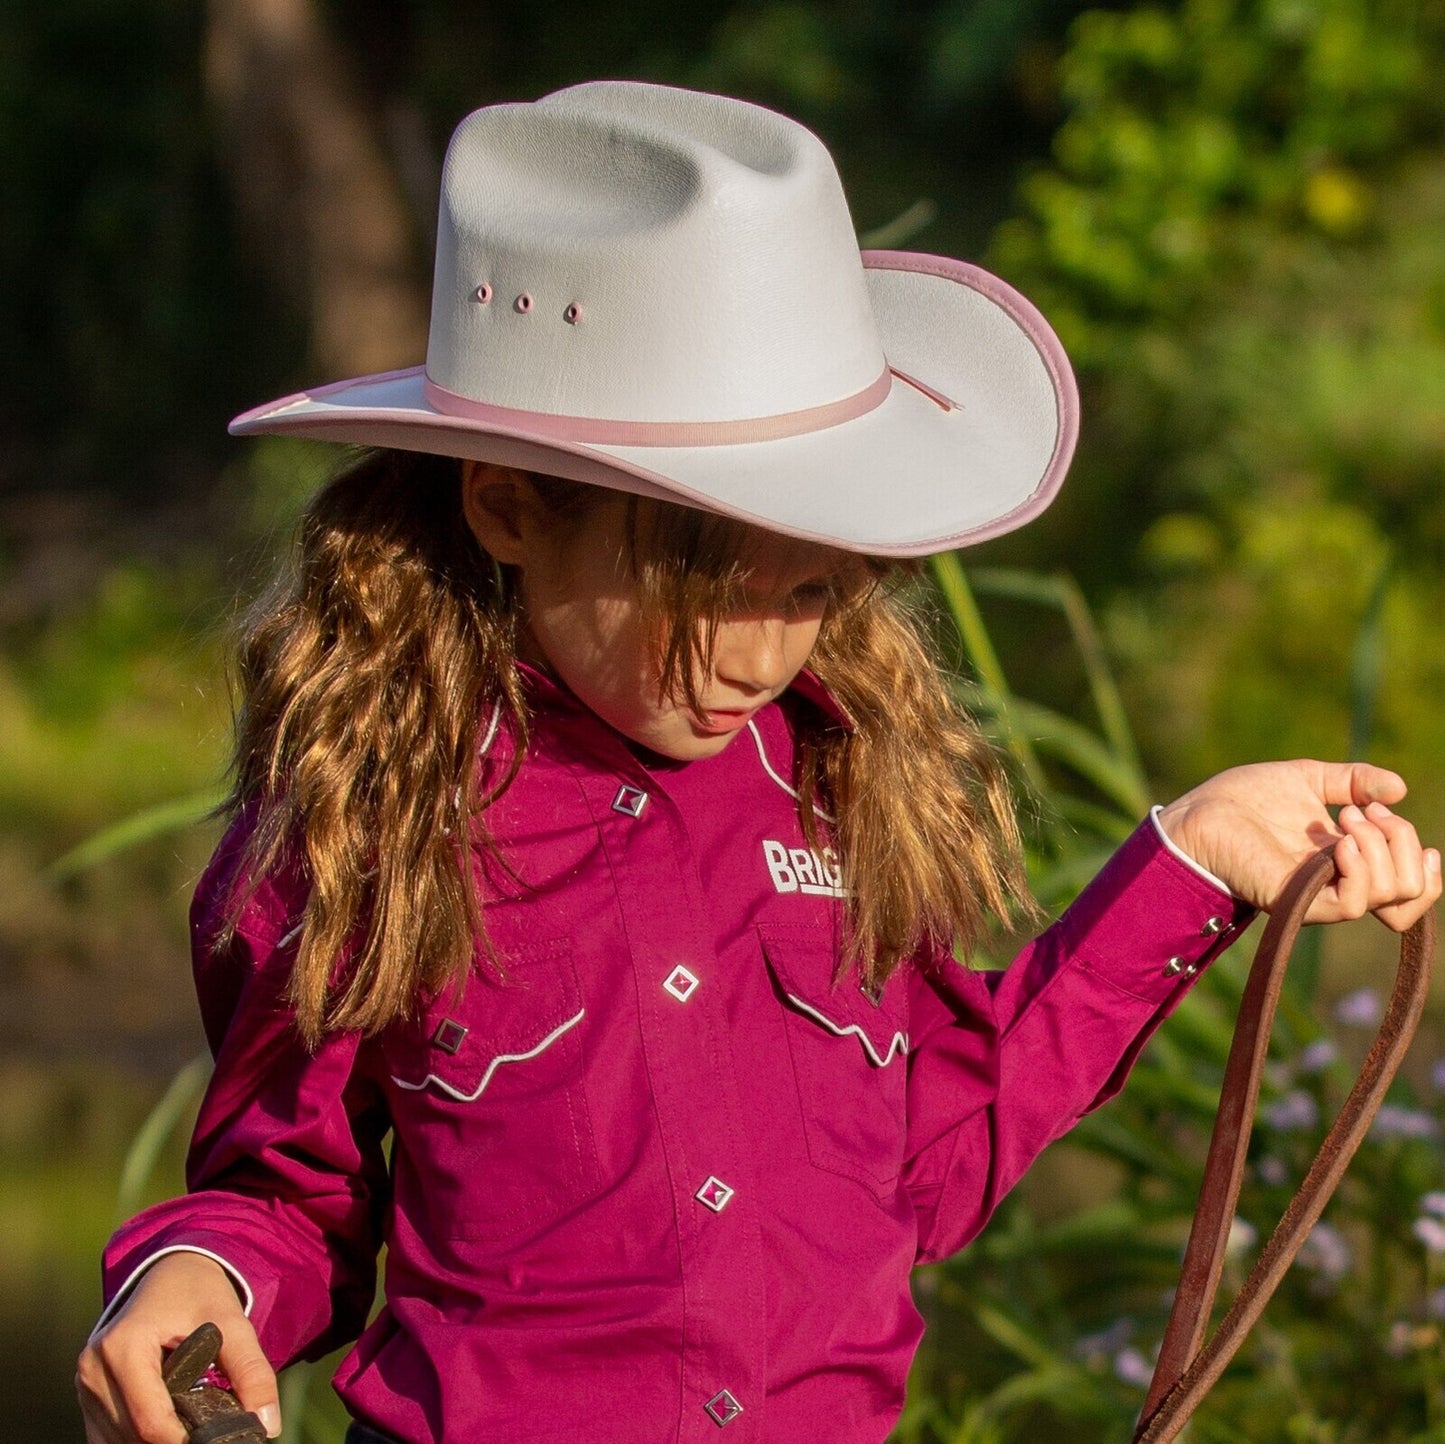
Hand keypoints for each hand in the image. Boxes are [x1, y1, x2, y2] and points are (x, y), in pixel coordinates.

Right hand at [76, 1252, 280, 1442]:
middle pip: (132, 1434)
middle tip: (207, 1429)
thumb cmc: (200, 1294)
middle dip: (172, 1440)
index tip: (215, 1439)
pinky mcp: (87, 1393)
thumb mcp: (233, 1324)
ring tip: (190, 1423)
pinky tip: (168, 1425)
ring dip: (152, 1440)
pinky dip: (136, 1437)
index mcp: (124, 1345)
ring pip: (118, 1440)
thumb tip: (268, 1425)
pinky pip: (107, 1435)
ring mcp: (86, 1382)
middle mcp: (95, 1367)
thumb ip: (252, 1372)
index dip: (185, 1440)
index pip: (150, 1418)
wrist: (172, 1272)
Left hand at [1157, 760, 1440, 930]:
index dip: (1422, 860)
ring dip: (1381, 848)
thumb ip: (1354, 780)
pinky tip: (1339, 841)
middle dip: (1403, 842)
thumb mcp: (1309, 778)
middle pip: (1410, 891)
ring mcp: (1320, 894)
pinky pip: (1351, 905)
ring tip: (1345, 819)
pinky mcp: (1298, 900)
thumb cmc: (1246, 797)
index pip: (1410, 886)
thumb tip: (1399, 789)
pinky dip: (1359, 870)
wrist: (1202, 811)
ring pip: (1390, 896)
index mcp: (1350, 861)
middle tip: (1360, 811)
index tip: (1387, 812)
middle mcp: (1340, 883)